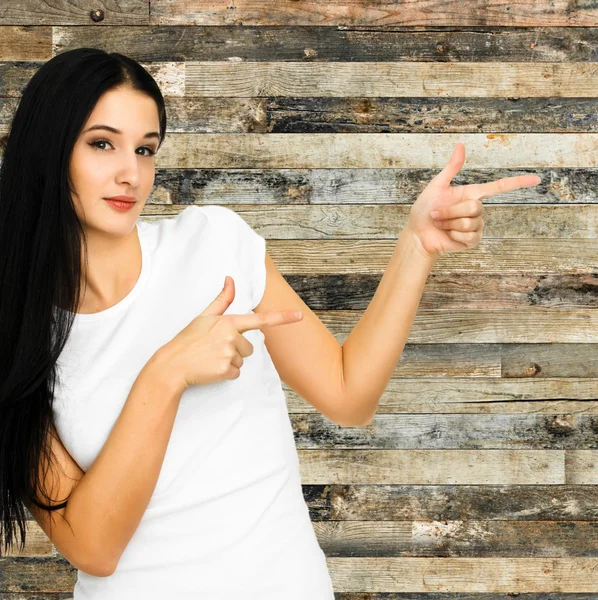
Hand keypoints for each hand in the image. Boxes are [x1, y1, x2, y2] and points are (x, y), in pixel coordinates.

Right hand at [157, 276, 302, 390]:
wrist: (173, 364)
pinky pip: (236, 373)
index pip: (260, 319)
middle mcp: (231, 337)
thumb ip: (222, 300)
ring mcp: (229, 354)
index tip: (299, 316)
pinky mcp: (226, 370)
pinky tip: (211, 368)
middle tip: (215, 348)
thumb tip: (230, 279)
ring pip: (243, 360)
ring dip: (230, 361)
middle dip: (236, 349)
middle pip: (250, 347)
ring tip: (211, 358)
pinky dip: (226, 373)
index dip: (282, 318)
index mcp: (228, 322)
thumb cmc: (188, 339)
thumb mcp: (204, 316)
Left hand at [405, 143, 541, 258]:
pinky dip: (453, 236)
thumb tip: (461, 145)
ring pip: (469, 223)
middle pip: (474, 207)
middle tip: (437, 214)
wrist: (418, 234)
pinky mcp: (472, 241)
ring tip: (440, 224)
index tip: (536, 179)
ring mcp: (476, 226)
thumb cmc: (424, 210)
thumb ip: (452, 168)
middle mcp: (477, 209)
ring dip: (449, 223)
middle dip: (451, 211)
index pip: (499, 187)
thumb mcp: (437, 186)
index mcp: (472, 194)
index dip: (518, 182)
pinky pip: (469, 237)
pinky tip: (447, 235)